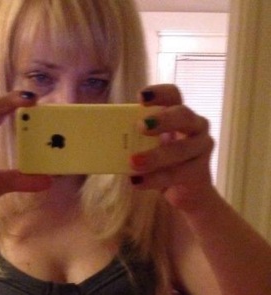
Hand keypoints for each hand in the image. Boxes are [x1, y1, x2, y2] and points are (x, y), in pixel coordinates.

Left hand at [130, 84, 214, 211]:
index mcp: (179, 115)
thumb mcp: (148, 147)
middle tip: (140, 127)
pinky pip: (178, 174)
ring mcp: (201, 148)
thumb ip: (134, 140)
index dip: (159, 93)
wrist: (186, 193)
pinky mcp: (200, 172)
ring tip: (133, 162)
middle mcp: (195, 126)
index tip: (140, 97)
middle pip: (183, 115)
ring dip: (155, 156)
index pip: (173, 95)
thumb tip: (100, 139)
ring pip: (180, 149)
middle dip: (162, 120)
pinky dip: (155, 178)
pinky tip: (137, 181)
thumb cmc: (163, 163)